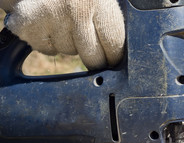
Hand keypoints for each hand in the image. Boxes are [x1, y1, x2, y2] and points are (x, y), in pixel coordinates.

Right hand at [0, 0, 124, 69]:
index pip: (114, 43)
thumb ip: (107, 20)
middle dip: (93, 57)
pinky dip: (47, 42)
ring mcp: (52, 17)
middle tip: (90, 47)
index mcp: (99, 0)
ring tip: (63, 22)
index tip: (112, 60)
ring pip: (69, 53)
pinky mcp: (28, 24)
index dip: (114, 56)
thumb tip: (120, 54)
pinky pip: (47, 49)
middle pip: (93, 57)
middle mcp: (77, 9)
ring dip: (68, 44)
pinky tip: (47, 23)